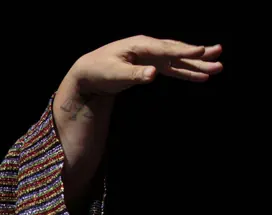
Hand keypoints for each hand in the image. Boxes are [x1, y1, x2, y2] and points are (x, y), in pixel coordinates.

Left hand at [65, 35, 222, 97]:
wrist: (88, 72)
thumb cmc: (98, 71)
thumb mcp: (113, 74)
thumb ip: (134, 74)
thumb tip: (153, 74)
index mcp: (139, 45)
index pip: (165, 49)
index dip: (183, 52)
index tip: (201, 52)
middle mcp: (148, 47)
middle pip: (177, 51)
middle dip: (198, 55)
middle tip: (219, 55)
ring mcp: (150, 56)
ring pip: (178, 60)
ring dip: (197, 65)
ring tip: (217, 67)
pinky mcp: (150, 66)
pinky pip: (172, 69)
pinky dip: (185, 72)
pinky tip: (200, 77)